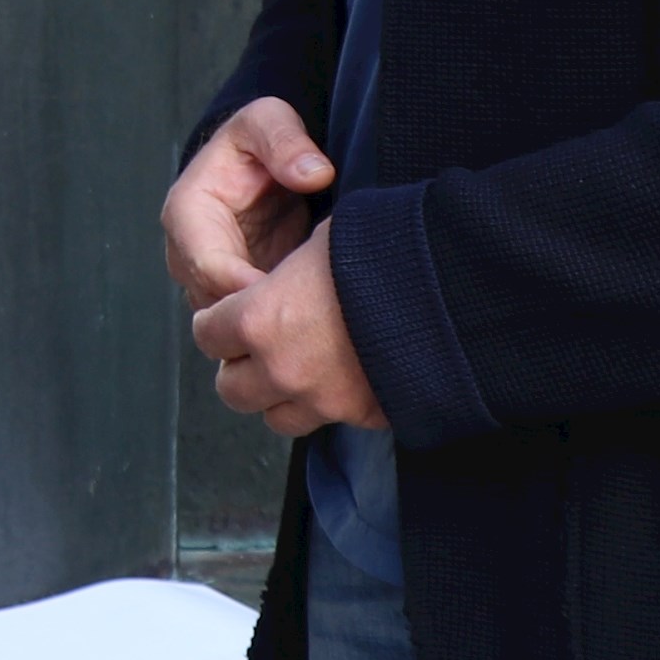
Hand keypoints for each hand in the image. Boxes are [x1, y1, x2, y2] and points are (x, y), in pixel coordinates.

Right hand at [160, 98, 337, 311]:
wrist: (258, 162)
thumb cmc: (256, 139)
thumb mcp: (268, 120)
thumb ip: (286, 142)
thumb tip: (315, 174)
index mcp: (187, 215)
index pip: (210, 268)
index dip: (252, 288)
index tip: (297, 296)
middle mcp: (188, 255)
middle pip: (217, 305)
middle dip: (261, 319)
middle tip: (315, 325)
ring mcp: (209, 280)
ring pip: (231, 325)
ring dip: (269, 329)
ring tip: (319, 329)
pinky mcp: (235, 295)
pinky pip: (250, 326)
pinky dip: (278, 330)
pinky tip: (317, 329)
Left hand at [191, 230, 383, 436]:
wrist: (453, 293)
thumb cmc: (387, 252)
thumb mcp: (328, 237)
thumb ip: (293, 262)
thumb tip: (293, 261)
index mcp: (259, 319)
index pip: (207, 334)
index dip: (216, 320)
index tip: (226, 313)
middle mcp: (282, 368)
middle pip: (231, 387)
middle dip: (239, 366)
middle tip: (255, 346)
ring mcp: (324, 401)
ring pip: (275, 417)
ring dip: (277, 395)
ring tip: (295, 368)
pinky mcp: (363, 417)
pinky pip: (330, 422)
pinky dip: (328, 405)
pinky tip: (344, 379)